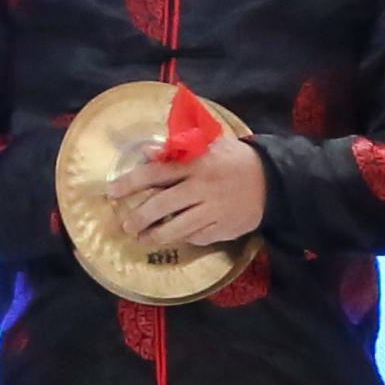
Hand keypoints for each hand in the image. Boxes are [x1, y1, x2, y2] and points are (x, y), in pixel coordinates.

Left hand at [104, 134, 268, 249]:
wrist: (272, 180)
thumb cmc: (234, 160)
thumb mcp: (208, 146)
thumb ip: (177, 150)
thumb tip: (147, 152)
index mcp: (196, 164)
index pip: (156, 173)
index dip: (131, 183)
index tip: (112, 191)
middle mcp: (202, 188)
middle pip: (162, 205)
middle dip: (140, 217)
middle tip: (126, 225)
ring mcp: (213, 210)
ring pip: (177, 228)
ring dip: (156, 235)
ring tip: (142, 238)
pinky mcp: (224, 229)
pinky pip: (198, 237)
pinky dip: (185, 238)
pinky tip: (175, 237)